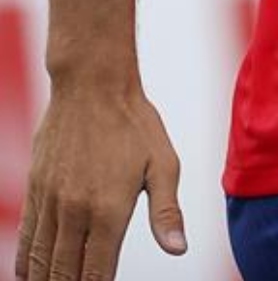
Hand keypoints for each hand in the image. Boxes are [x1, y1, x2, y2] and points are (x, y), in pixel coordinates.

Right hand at [16, 84, 185, 280]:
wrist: (92, 87)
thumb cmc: (136, 123)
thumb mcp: (165, 164)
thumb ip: (167, 212)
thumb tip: (178, 250)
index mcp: (110, 210)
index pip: (98, 271)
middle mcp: (75, 212)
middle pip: (65, 271)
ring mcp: (51, 202)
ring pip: (42, 259)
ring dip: (47, 280)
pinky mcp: (36, 190)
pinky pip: (27, 236)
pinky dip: (27, 261)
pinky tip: (31, 275)